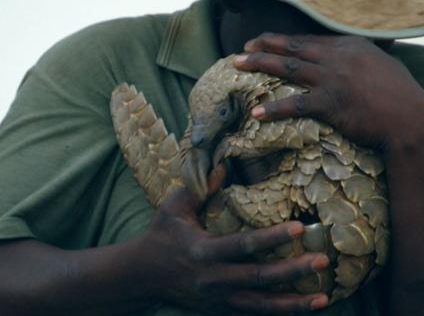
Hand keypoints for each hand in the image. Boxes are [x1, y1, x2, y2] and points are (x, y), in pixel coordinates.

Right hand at [140, 165, 328, 314]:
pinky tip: (305, 307)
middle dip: (292, 271)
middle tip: (322, 260)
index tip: (297, 227)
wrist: (142, 276)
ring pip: (261, 304)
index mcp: (203, 251)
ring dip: (293, 302)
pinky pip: (254, 313)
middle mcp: (213, 278)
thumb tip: (223, 164)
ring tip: (323, 297)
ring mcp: (218, 298)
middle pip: (258, 277)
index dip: (271, 237)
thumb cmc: (160, 236)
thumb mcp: (173, 209)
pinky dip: (279, 312)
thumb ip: (198, 188)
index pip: (242, 244)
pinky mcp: (221, 308)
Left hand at [233, 33, 423, 152]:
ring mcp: (333, 79)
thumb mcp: (380, 65)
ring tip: (237, 65)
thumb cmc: (399, 95)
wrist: (411, 119)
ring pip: (288, 67)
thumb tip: (347, 59)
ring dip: (260, 64)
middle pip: (293, 48)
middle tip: (242, 48)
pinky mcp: (331, 103)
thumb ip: (358, 60)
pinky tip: (257, 112)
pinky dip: (275, 108)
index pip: (308, 40)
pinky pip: (296, 104)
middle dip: (264, 45)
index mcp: (349, 46)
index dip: (283, 40)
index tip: (263, 41)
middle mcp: (338, 58)